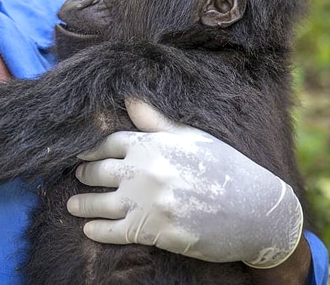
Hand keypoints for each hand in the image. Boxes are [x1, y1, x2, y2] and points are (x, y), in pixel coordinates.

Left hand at [66, 99, 303, 267]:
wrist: (256, 211)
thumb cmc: (226, 168)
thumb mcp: (192, 138)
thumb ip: (156, 122)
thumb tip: (129, 98)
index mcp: (154, 145)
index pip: (111, 143)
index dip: (92, 149)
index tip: (81, 153)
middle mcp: (147, 172)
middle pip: (102, 172)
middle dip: (85, 174)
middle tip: (77, 176)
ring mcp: (149, 203)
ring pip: (103, 203)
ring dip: (83, 204)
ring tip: (72, 205)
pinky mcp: (155, 231)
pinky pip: (117, 231)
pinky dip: (99, 230)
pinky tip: (89, 229)